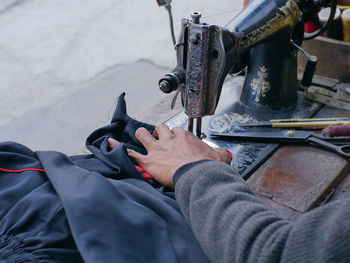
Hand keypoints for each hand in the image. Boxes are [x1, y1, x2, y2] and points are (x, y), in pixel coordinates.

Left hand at [108, 124, 230, 187]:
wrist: (200, 175)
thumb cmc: (209, 167)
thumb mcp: (219, 158)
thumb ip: (220, 154)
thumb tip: (225, 156)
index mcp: (185, 137)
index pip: (177, 131)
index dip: (175, 136)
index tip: (176, 142)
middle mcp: (170, 139)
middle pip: (160, 128)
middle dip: (157, 133)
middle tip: (158, 139)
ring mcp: (157, 148)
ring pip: (144, 135)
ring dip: (141, 136)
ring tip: (140, 138)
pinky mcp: (149, 160)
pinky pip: (130, 153)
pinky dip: (119, 149)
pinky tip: (110, 145)